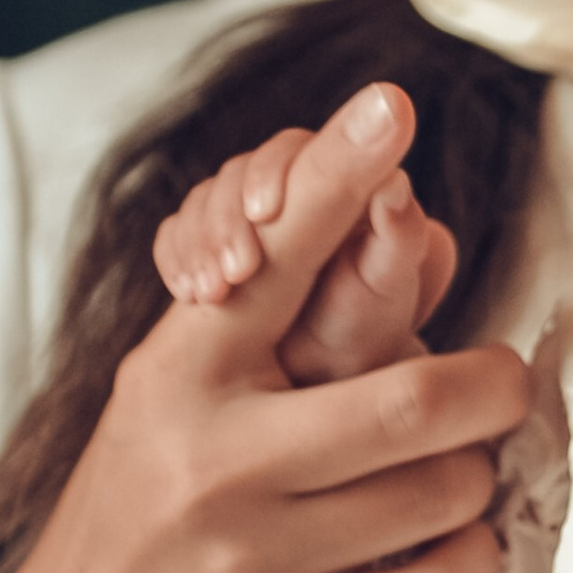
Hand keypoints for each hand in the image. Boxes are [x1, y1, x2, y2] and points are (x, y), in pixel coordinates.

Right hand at [0, 84, 527, 572]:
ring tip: (453, 477)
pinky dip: (470, 558)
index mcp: (182, 374)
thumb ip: (269, 319)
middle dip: (494, 388)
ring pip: (445, 494)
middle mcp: (211, 460)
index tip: (390, 105)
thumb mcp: (177, 394)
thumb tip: (402, 221)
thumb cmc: (152, 504)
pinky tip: (445, 548)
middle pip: (419, 400)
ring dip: (476, 479)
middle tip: (506, 386)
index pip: (275, 259)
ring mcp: (249, 559)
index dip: (336, 178)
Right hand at [156, 119, 457, 384]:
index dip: (276, 172)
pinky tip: (184, 291)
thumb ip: (396, 242)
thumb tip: (394, 182)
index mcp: (351, 195)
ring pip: (207, 201)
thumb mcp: (380, 303)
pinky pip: (179, 235)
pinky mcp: (217, 252)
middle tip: (232, 270)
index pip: (301, 152)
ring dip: (198, 240)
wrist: (312, 420)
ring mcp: (257, 226)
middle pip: (243, 172)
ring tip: (205, 294)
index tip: (264, 212)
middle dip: (226, 215)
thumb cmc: (364, 357)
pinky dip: (176, 258)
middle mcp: (304, 198)